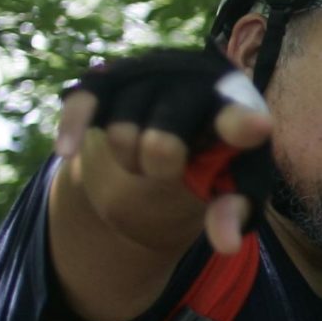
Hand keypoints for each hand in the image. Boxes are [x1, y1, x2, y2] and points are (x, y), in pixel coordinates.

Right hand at [56, 49, 275, 254]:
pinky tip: (66, 150)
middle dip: (161, 167)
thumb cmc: (210, 161)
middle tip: (168, 168)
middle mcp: (192, 80)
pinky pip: (84, 103)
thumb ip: (230, 212)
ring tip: (147, 157)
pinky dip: (74, 128)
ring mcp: (148, 75)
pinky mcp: (107, 80)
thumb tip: (226, 245)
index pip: (237, 118)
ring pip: (122, 132)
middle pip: (164, 142)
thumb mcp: (228, 186)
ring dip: (129, 159)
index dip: (241, 124)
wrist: (171, 123)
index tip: (254, 128)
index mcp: (234, 106)